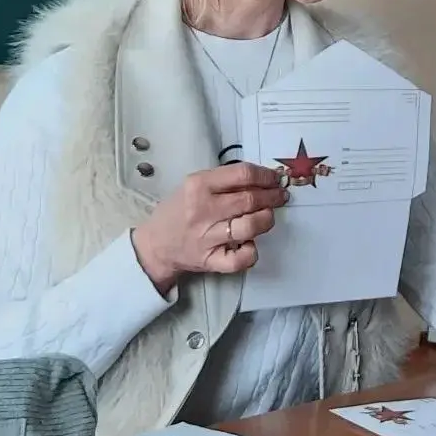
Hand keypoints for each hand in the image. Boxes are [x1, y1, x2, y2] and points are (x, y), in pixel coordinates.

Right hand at [131, 162, 287, 293]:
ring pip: (250, 227)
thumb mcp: (194, 185)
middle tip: (280, 196)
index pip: (243, 174)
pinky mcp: (210, 261)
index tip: (276, 179)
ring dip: (266, 219)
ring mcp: (206, 237)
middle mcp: (203, 210)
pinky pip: (240, 259)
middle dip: (273, 196)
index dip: (267, 175)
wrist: (154, 245)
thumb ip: (225, 179)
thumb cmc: (179, 210)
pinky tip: (250, 244)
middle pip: (250, 200)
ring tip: (267, 216)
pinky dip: (251, 252)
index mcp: (199, 185)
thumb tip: (265, 176)